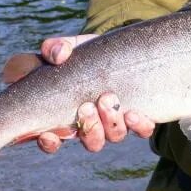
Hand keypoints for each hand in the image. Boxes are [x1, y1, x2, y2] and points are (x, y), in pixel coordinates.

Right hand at [30, 35, 155, 153]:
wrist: (118, 51)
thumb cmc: (85, 55)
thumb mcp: (69, 48)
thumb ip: (56, 48)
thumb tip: (58, 55)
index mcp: (68, 116)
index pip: (54, 141)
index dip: (50, 143)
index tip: (48, 134)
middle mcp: (93, 125)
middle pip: (91, 141)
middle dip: (89, 127)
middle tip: (87, 107)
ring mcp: (117, 123)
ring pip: (114, 136)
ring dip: (111, 123)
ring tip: (108, 98)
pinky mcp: (139, 117)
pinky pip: (143, 130)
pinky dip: (139, 125)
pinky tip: (133, 113)